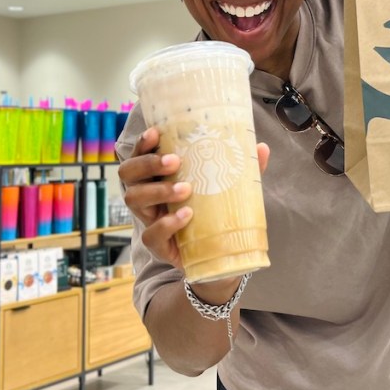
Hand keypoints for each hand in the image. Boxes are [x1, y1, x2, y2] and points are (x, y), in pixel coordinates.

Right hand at [118, 126, 270, 271]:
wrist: (217, 256)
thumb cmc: (213, 213)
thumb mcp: (225, 188)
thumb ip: (240, 169)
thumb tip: (262, 148)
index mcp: (157, 176)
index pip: (140, 154)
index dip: (142, 143)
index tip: (156, 133)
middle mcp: (146, 195)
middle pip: (128, 173)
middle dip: (147, 164)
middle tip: (174, 161)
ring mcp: (148, 220)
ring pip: (134, 199)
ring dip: (158, 190)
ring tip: (185, 189)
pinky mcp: (157, 245)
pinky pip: (150, 234)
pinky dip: (167, 223)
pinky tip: (186, 216)